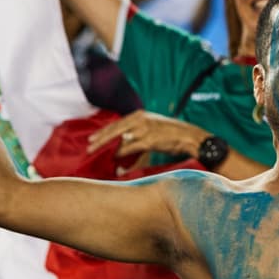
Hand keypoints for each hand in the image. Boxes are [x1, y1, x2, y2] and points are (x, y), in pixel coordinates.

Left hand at [87, 110, 206, 161]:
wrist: (190, 137)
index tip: (91, 139)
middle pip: (114, 130)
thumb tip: (125, 147)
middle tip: (88, 148)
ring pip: (120, 139)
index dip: (103, 132)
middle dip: (100, 140)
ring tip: (98, 156)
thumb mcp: (153, 129)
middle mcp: (140, 119)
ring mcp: (144, 129)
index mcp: (140, 115)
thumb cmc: (172, 135)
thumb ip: (138, 135)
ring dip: (108, 149)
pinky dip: (122, 156)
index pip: (116, 123)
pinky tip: (116, 163)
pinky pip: (130, 149)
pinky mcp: (149, 140)